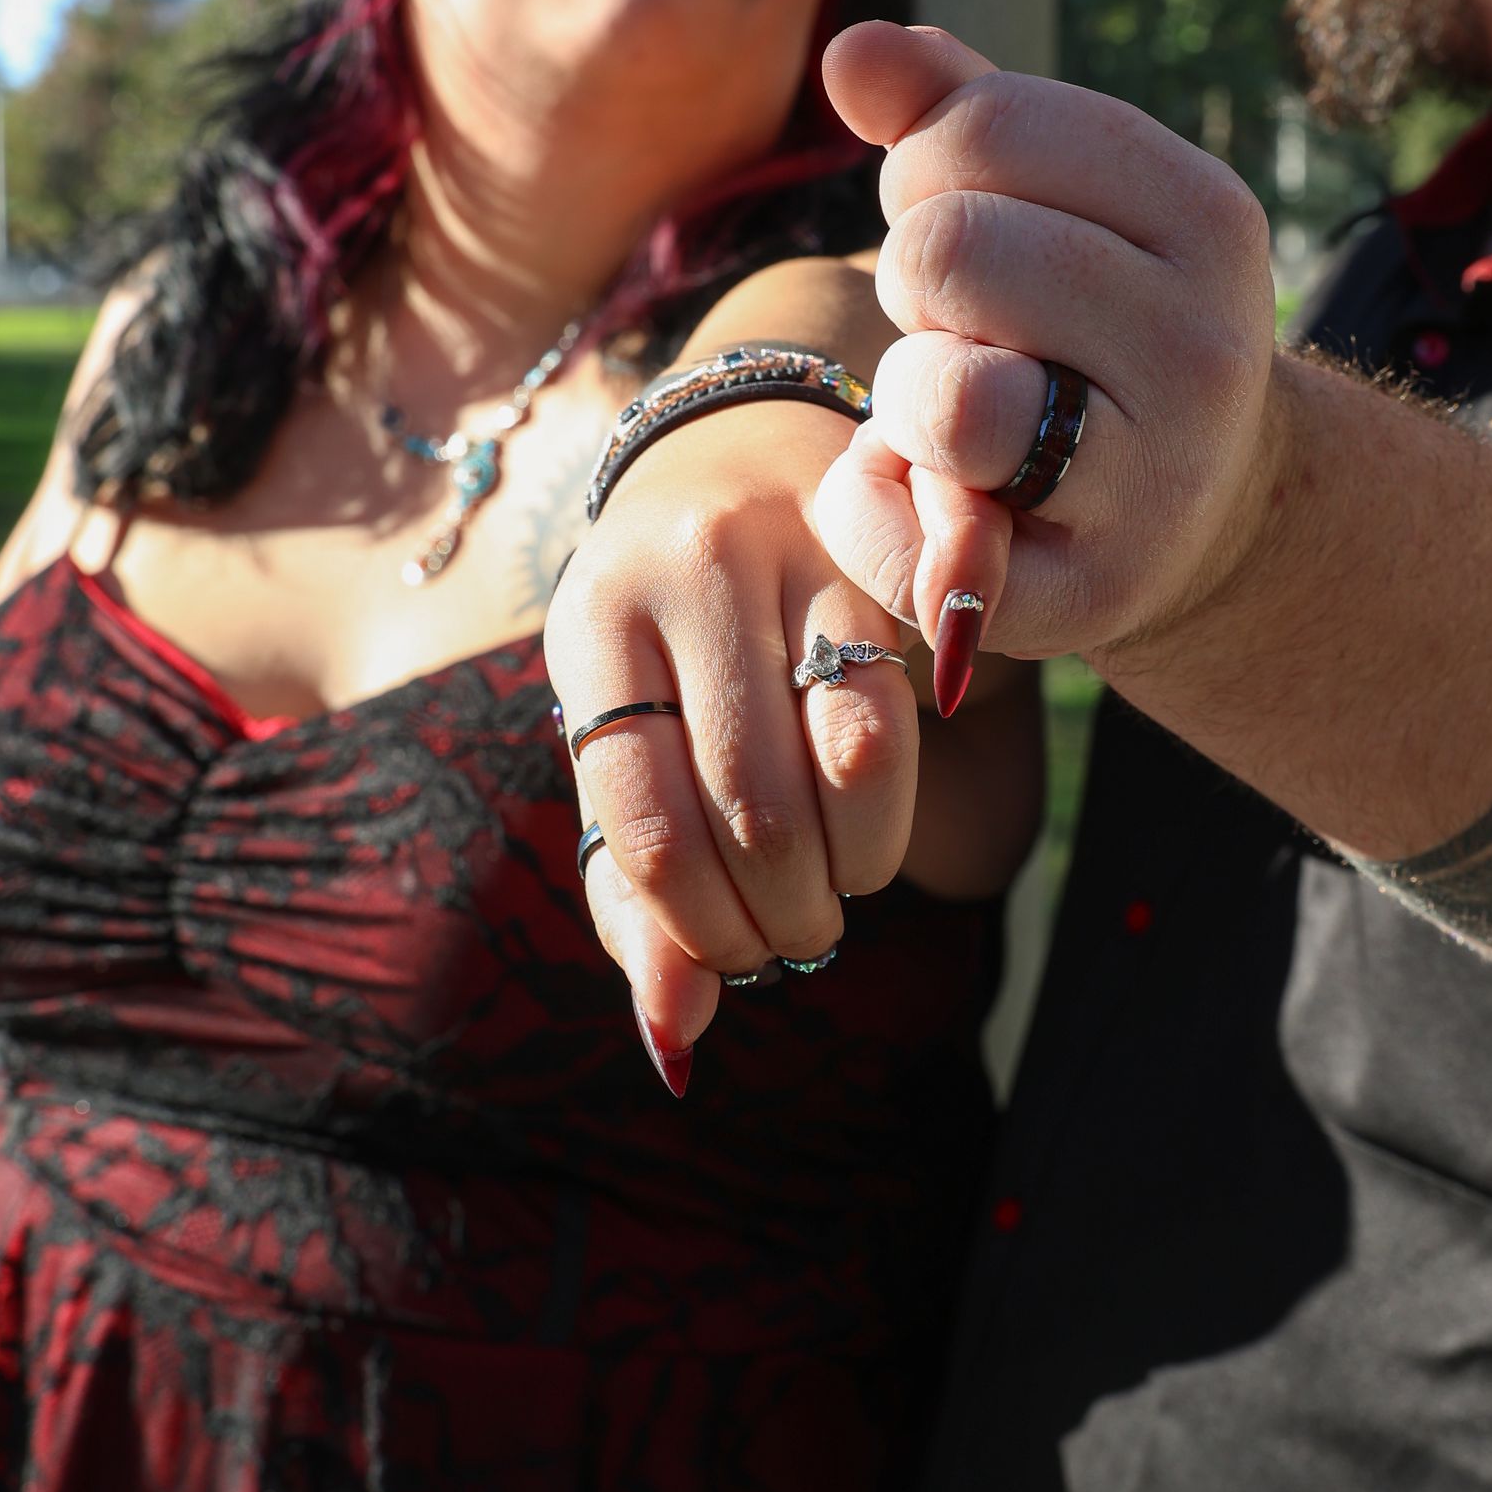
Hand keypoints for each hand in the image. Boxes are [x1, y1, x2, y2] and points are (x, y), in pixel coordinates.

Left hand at [543, 402, 918, 1077]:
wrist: (737, 453)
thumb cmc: (665, 641)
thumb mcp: (620, 735)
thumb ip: (635, 886)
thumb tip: (676, 1038)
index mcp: (592, 625)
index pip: (641, 813)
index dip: (692, 924)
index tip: (727, 965)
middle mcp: (684, 574)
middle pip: (746, 804)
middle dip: (777, 915)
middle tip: (790, 943)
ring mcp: (789, 555)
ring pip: (839, 766)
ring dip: (844, 876)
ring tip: (831, 898)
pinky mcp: (881, 565)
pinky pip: (899, 721)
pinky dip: (887, 816)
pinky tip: (869, 835)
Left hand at [813, 22, 1279, 665]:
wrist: (1194, 508)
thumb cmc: (1092, 325)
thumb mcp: (1051, 200)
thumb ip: (951, 109)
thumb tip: (851, 50)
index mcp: (1205, 214)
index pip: (982, 128)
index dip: (924, 170)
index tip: (964, 217)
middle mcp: (1205, 346)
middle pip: (945, 254)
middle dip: (911, 283)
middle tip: (959, 325)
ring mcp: (1157, 482)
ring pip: (943, 399)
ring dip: (901, 398)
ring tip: (953, 410)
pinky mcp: (1088, 597)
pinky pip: (910, 540)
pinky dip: (870, 510)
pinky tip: (918, 494)